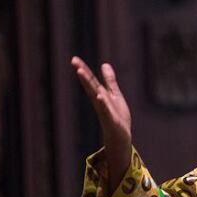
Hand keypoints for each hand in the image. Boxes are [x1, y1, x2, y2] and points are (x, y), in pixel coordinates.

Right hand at [71, 56, 131, 188]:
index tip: (74, 58)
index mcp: (101, 95)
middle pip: (91, 86)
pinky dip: (102, 103)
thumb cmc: (117, 116)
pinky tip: (100, 95)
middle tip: (75, 63)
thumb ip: (110, 81)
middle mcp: (100, 102)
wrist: (122, 137)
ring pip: (96, 96)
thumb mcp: (115, 95)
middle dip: (84, 74)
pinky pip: (105, 111)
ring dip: (89, 85)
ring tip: (82, 73)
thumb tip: (105, 64)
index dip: (84, 69)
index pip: (91, 81)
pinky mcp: (111, 121)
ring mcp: (105, 111)